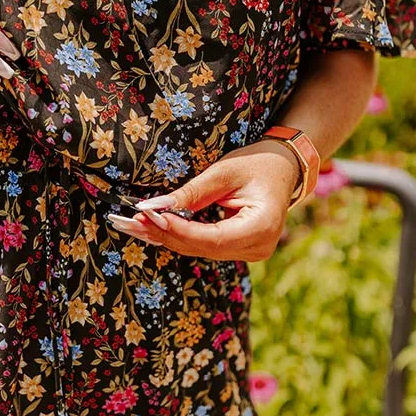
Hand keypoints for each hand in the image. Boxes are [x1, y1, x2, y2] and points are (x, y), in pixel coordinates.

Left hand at [107, 139, 301, 260]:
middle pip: (202, 248)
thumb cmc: (258, 163)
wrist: (284, 168)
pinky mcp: (240, 250)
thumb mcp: (224, 172)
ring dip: (167, 236)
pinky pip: (205, 246)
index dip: (178, 231)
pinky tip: (155, 226)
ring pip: (200, 250)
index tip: (149, 217)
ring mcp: (250, 252)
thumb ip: (191, 193)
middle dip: (165, 233)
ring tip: (136, 223)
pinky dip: (180, 235)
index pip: (212, 239)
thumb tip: (152, 207)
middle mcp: (258, 247)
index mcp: (262, 227)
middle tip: (131, 220)